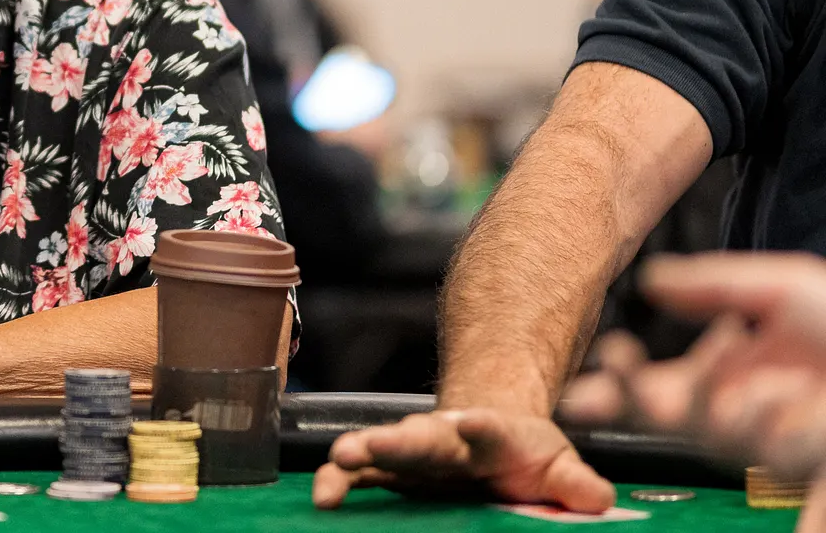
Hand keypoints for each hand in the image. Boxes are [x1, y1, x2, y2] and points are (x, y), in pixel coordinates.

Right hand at [312, 408, 614, 512]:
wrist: (485, 430)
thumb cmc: (522, 455)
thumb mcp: (557, 465)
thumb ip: (575, 483)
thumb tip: (598, 500)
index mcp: (489, 436)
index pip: (489, 429)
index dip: (481, 427)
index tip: (471, 423)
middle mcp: (443, 439)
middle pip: (420, 437)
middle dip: (396, 441)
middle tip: (371, 444)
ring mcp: (412, 455)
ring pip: (381, 450)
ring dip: (360, 454)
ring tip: (338, 462)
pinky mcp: (391, 471)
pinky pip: (361, 476)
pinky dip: (340, 482)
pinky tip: (324, 497)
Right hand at [563, 252, 825, 481]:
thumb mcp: (778, 287)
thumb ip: (713, 284)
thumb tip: (652, 280)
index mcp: (717, 375)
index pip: (648, 386)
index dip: (611, 388)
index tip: (576, 388)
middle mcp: (729, 411)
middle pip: (659, 416)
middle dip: (628, 400)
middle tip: (603, 382)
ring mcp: (762, 437)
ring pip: (709, 427)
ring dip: (708, 391)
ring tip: (730, 345)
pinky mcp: (794, 456)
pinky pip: (761, 441)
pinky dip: (761, 414)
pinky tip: (774, 391)